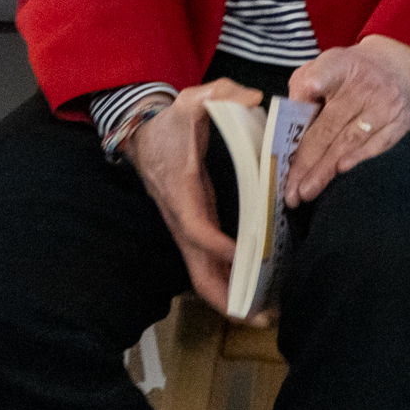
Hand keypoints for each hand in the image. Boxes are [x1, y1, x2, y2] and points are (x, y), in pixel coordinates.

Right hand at [125, 78, 263, 316]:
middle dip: (226, 297)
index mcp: (181, 190)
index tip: (241, 254)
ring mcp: (187, 227)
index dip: (216, 245)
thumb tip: (253, 97)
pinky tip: (258, 291)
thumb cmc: (169, 122)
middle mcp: (182, 217)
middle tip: (260, 315)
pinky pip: (210, 263)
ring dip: (231, 298)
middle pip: (197, 270)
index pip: (196, 227)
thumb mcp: (192, 99)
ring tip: (267, 314)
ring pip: (203, 275)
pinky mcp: (196, 227)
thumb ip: (222, 94)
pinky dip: (231, 281)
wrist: (141, 133)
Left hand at [285, 36, 409, 203]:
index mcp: (339, 65)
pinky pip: (377, 146)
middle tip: (290, 186)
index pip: (325, 72)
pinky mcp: (401, 122)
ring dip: (326, 169)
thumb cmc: (348, 75)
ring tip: (307, 190)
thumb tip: (288, 125)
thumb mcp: (323, 67)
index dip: (316, 82)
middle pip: (330, 125)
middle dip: (307, 159)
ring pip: (350, 141)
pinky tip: (341, 172)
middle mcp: (365, 84)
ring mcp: (385, 104)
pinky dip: (358, 160)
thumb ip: (303, 90)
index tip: (310, 90)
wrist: (395, 67)